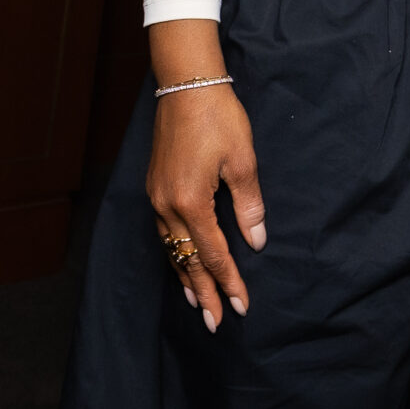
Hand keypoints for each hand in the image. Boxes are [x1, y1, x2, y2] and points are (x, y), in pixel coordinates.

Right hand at [146, 83, 266, 330]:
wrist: (186, 85)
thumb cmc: (219, 119)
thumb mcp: (242, 161)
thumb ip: (248, 206)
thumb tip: (255, 243)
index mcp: (190, 203)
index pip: (214, 254)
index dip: (229, 283)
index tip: (240, 307)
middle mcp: (167, 206)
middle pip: (187, 260)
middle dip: (203, 292)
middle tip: (215, 323)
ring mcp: (156, 197)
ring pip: (171, 249)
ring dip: (185, 276)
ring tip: (197, 302)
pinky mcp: (154, 187)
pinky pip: (163, 232)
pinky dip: (174, 252)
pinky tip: (181, 260)